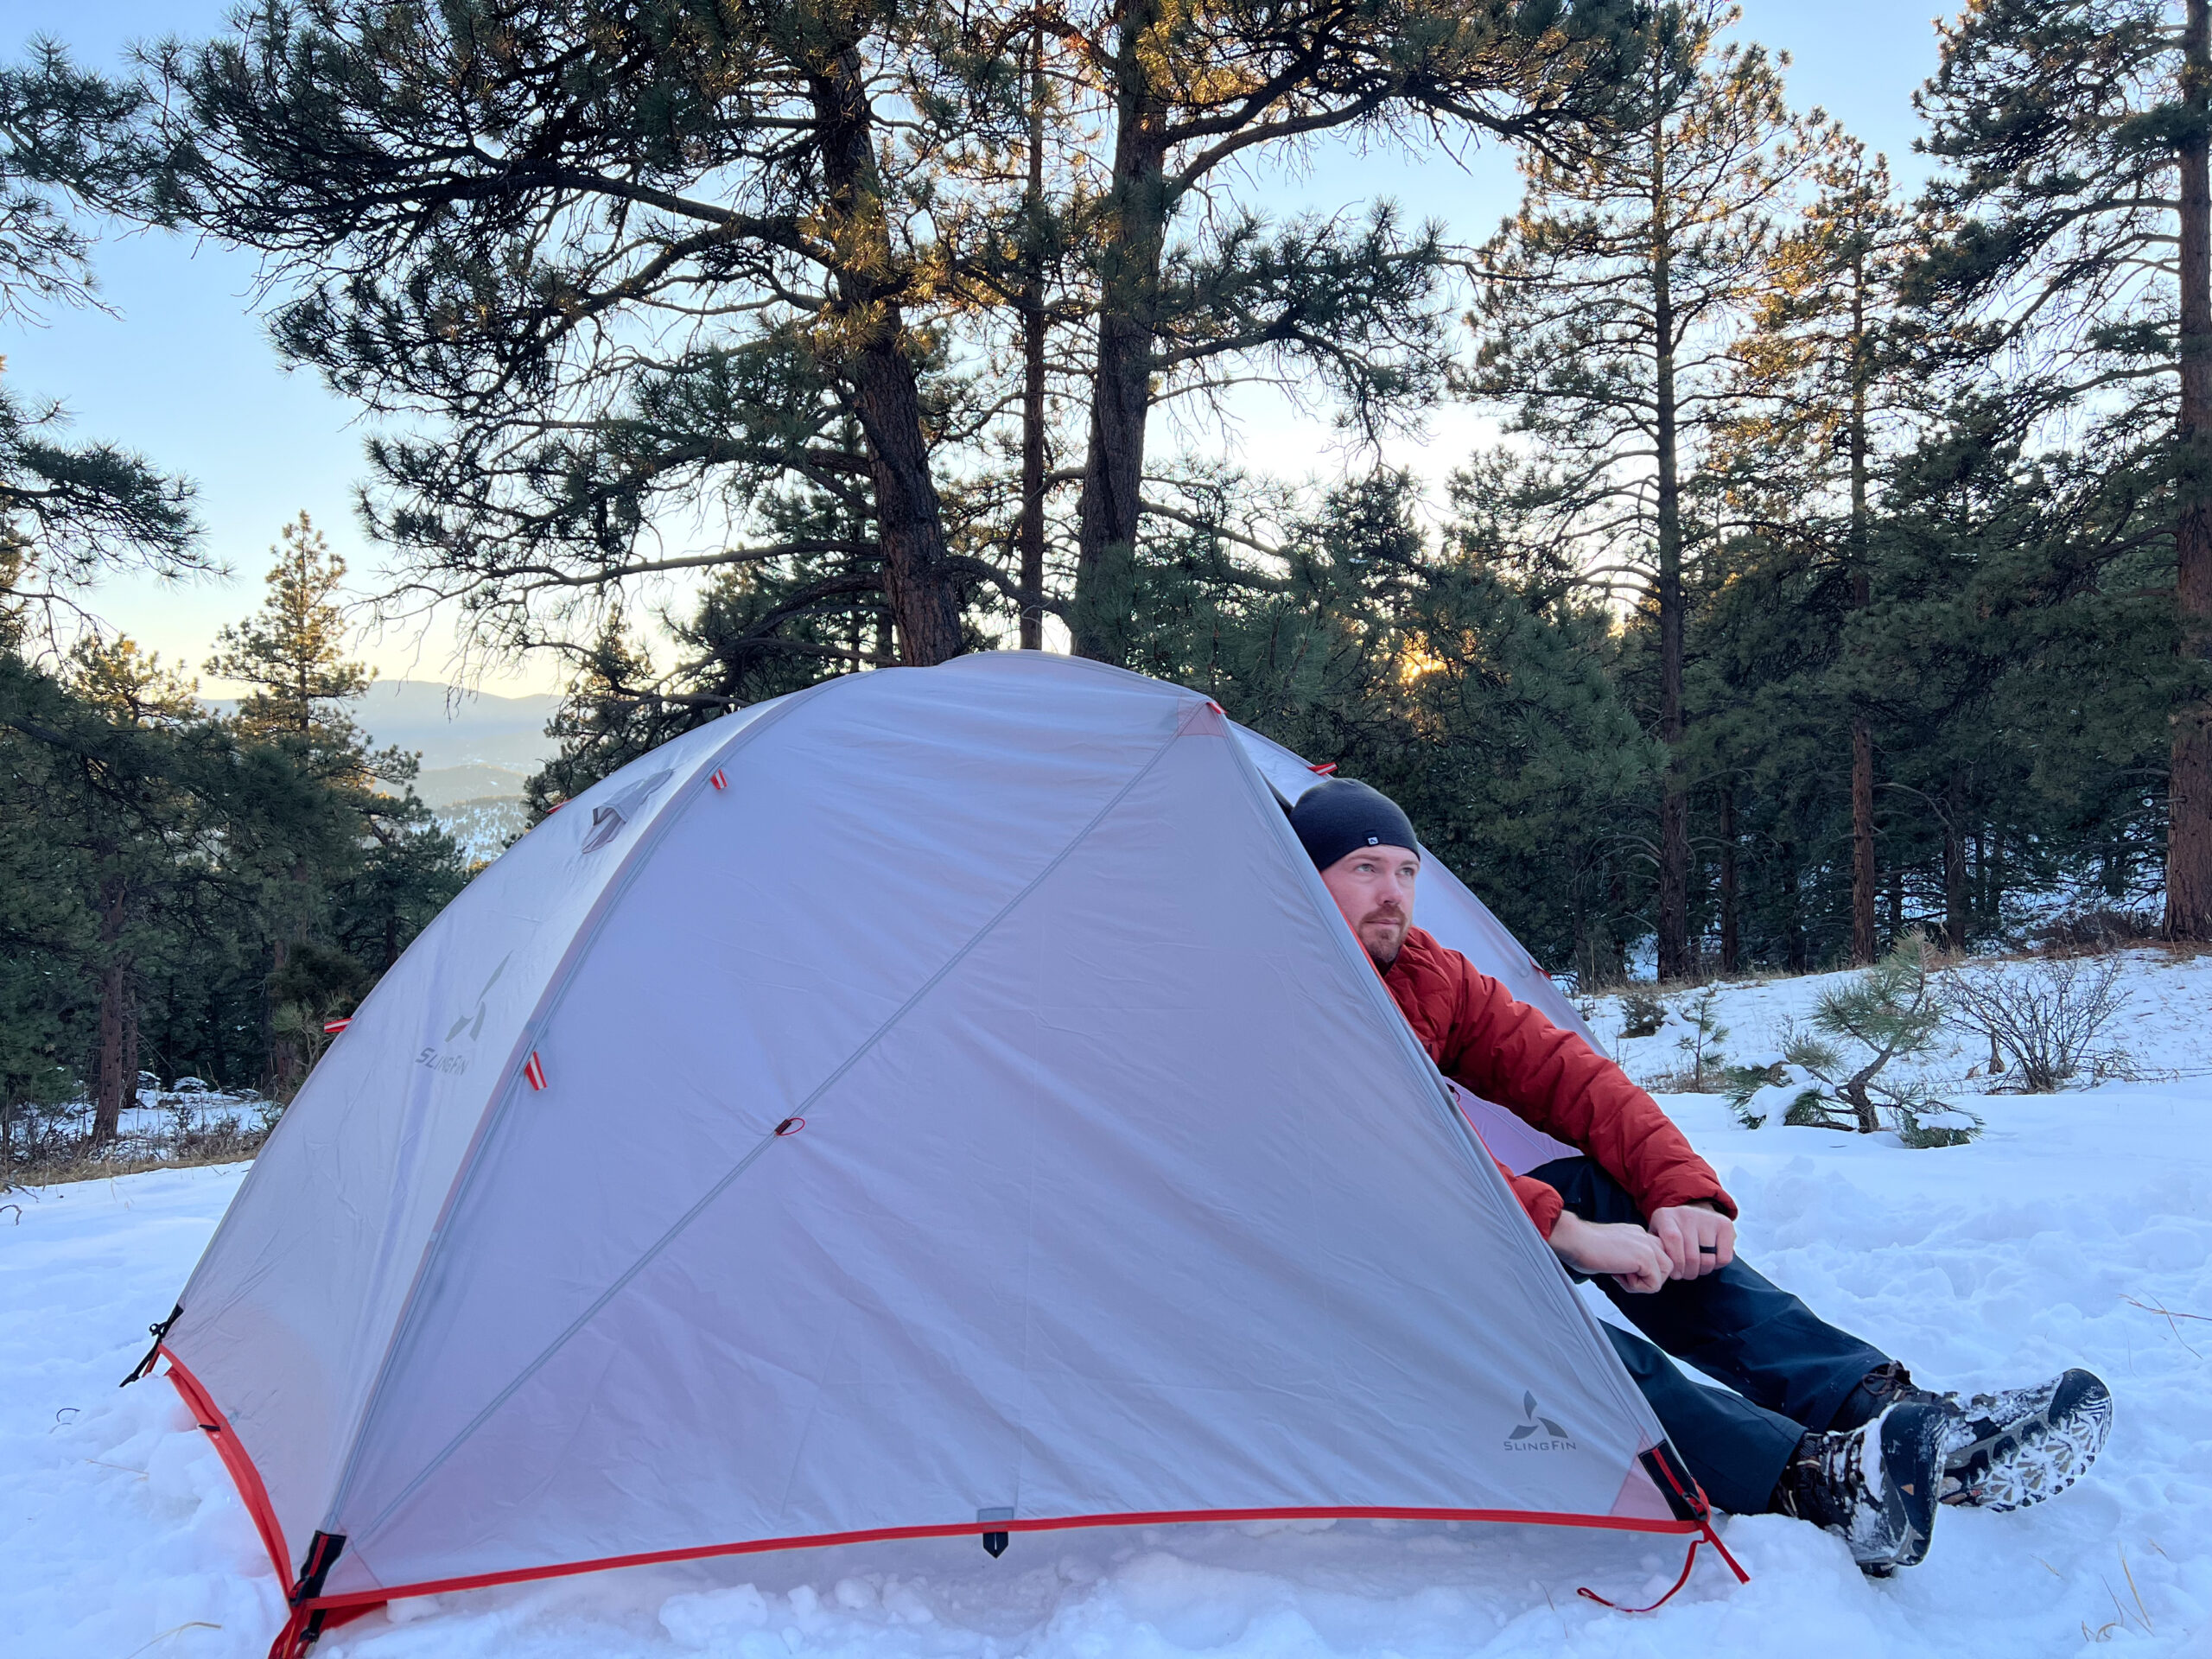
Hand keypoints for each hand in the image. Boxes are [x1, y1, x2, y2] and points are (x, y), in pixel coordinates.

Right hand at [1547, 1212, 1671, 1293]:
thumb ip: (1626, 1257)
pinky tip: (1618, 1275)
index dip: (1643, 1269)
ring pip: (1665, 1273)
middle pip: (1666, 1264)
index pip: (1657, 1255)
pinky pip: (1655, 1284)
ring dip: (1644, 1282)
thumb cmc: (1582, 1246)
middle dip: (1648, 1276)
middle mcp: (1644, 1236)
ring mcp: (1646, 1245)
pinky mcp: (1645, 1258)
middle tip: (1623, 1274)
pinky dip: (1637, 1287)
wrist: (1574, 1239)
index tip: (1621, 1269)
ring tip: (1622, 1276)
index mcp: (1636, 1233)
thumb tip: (1632, 1273)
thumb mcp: (1611, 1250)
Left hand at [1649, 1203, 1735, 1280]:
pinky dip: (1717, 1266)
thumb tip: (1658, 1265)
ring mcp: (1707, 1217)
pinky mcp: (1725, 1224)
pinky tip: (1709, 1260)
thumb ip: (1655, 1249)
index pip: (1673, 1239)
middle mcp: (1686, 1213)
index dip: (1676, 1262)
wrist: (1692, 1215)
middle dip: (1689, 1272)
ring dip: (1702, 1271)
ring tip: (1696, 1268)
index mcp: (1665, 1216)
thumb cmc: (1670, 1233)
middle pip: (1692, 1255)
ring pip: (1708, 1259)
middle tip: (1686, 1274)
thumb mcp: (1657, 1237)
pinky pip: (1724, 1258)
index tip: (1675, 1275)